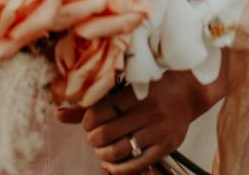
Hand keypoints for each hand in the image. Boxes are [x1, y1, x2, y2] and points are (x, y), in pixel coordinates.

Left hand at [81, 70, 224, 173]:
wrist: (191, 90)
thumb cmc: (155, 83)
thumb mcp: (128, 82)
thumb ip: (95, 98)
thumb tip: (58, 114)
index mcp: (138, 90)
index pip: (102, 110)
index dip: (87, 119)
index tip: (88, 120)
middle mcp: (149, 110)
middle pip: (106, 133)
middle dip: (92, 138)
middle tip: (93, 134)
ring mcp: (159, 130)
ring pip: (118, 151)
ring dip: (102, 154)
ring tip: (101, 148)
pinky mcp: (166, 146)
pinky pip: (136, 165)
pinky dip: (117, 169)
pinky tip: (110, 164)